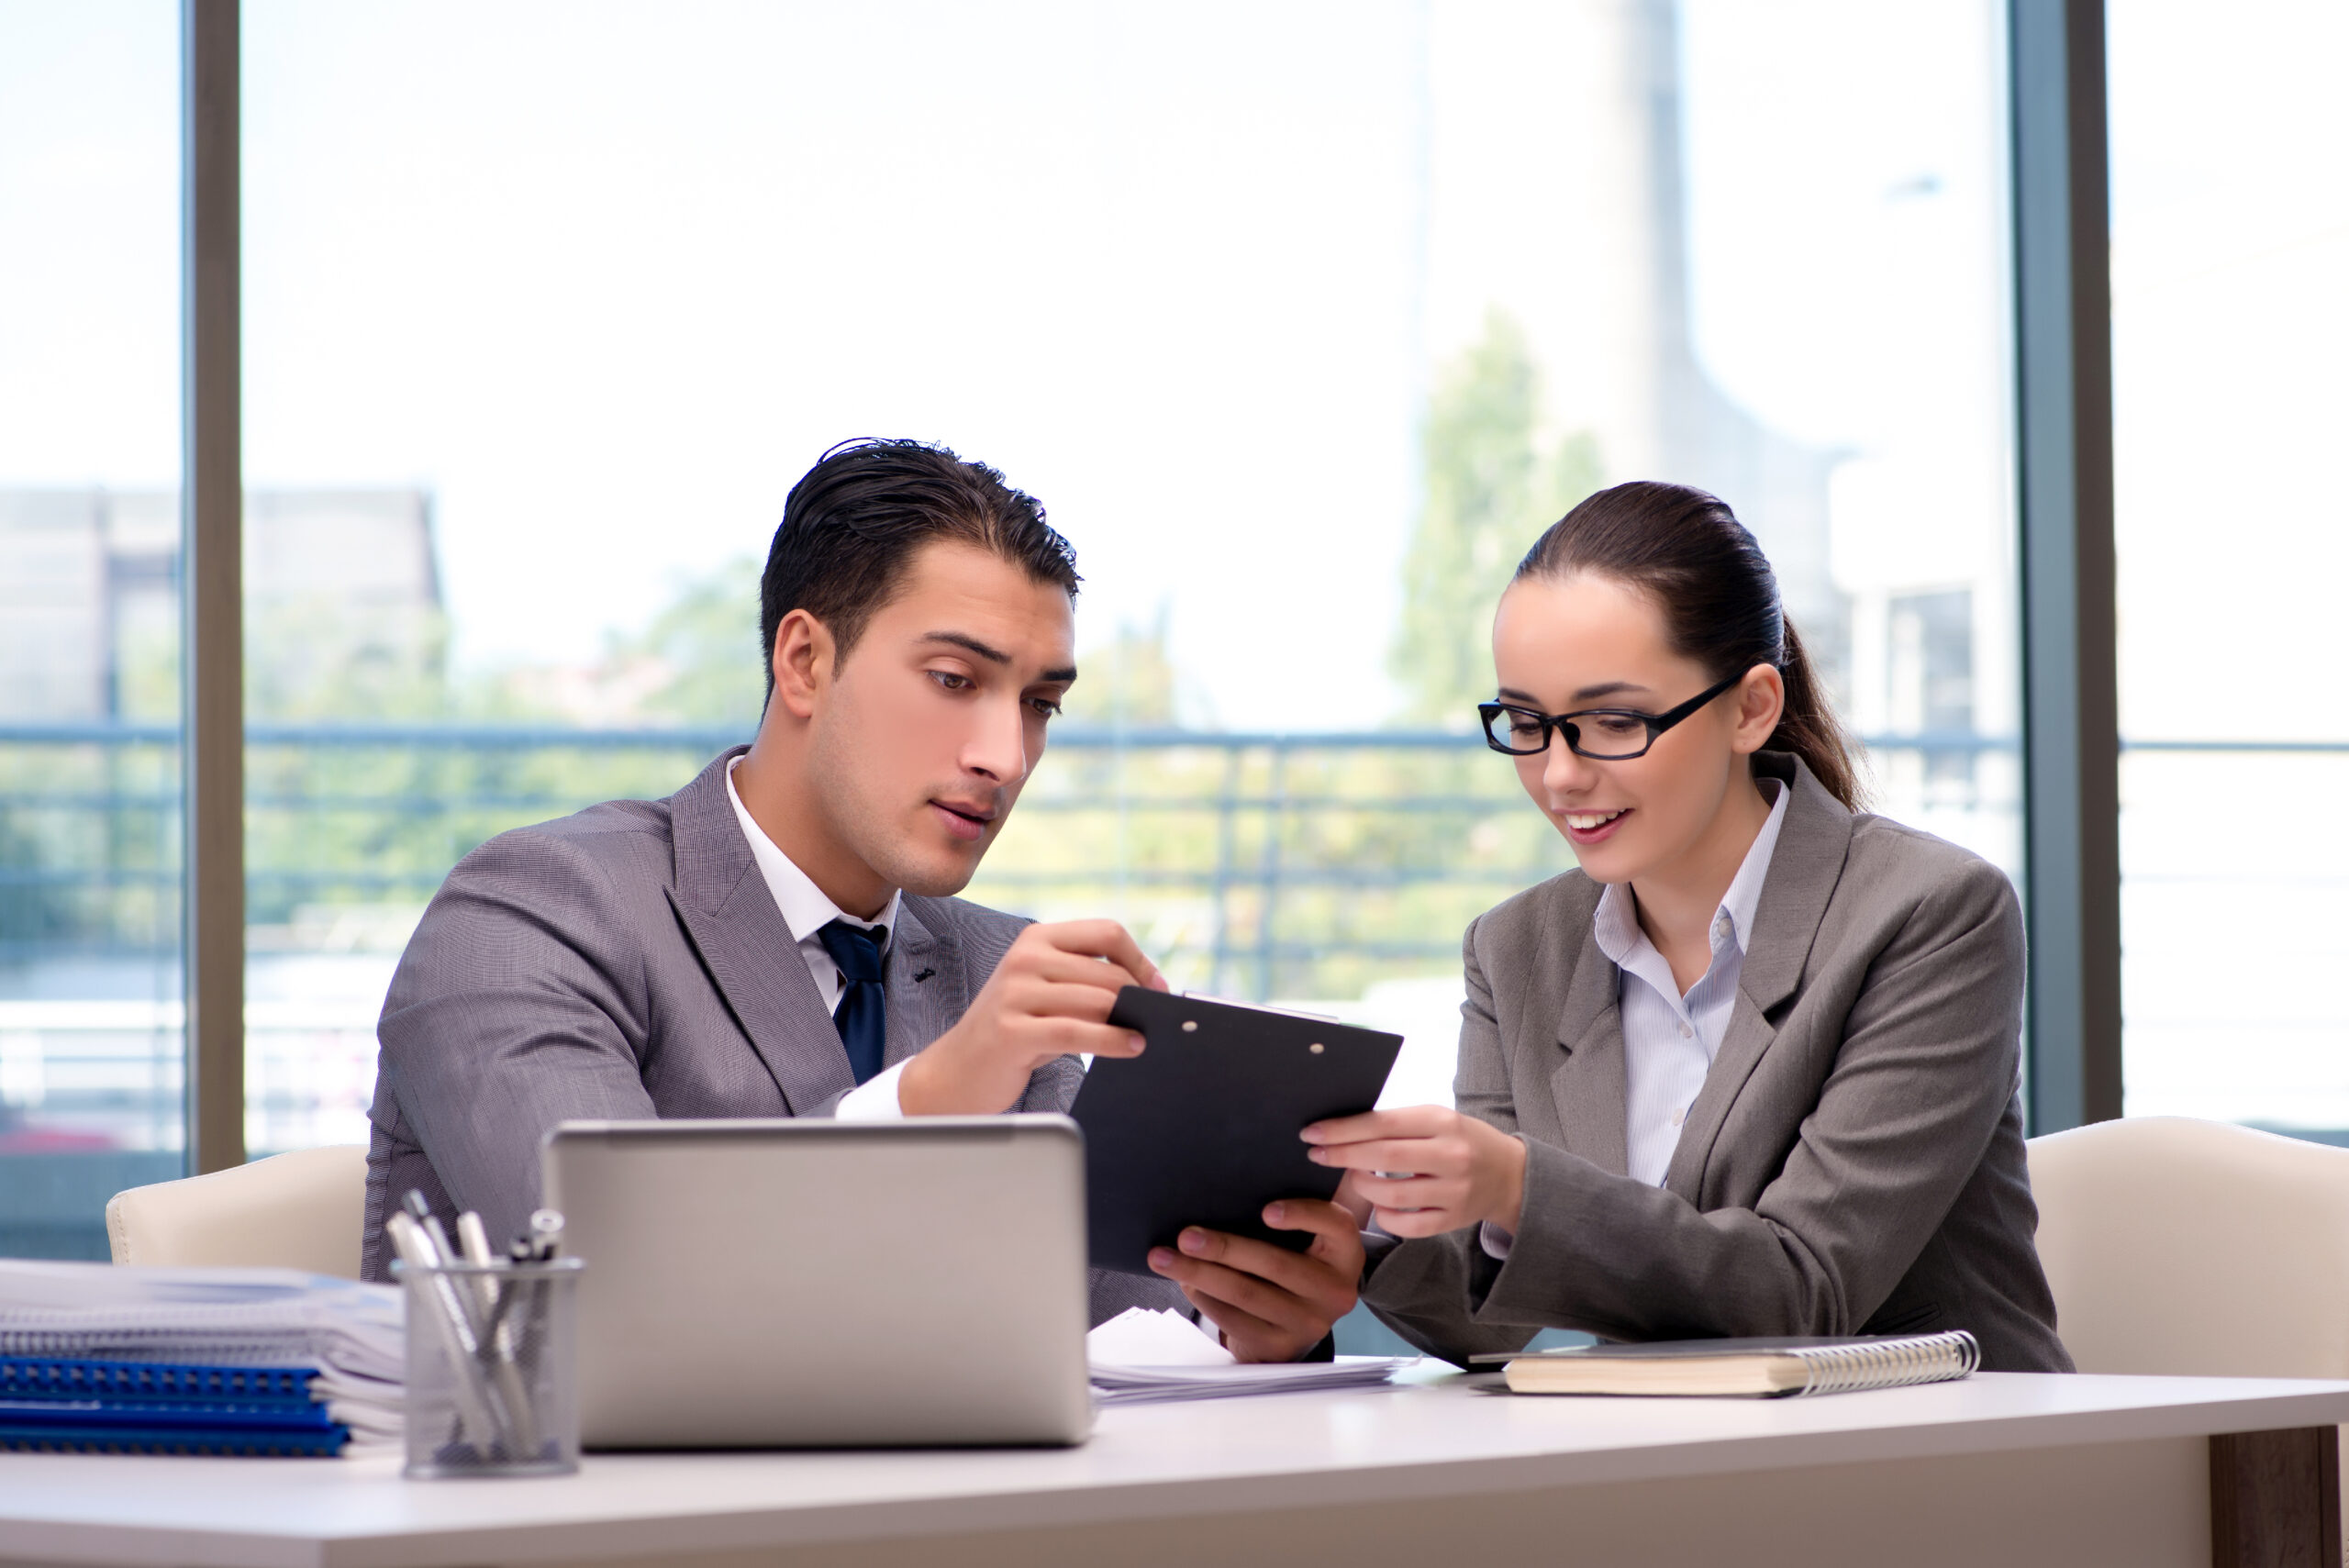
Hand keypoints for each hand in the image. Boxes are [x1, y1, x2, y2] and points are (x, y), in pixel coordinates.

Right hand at [897, 920, 1166, 1114]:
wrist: (958, 1069)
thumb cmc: (1015, 1030)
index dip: (1140, 959)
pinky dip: (1113, 1040)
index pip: (1106, 932)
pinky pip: (1078, 1032)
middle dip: (1139, 997)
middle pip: (1107, 971)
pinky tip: (1132, 1047)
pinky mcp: (1013, 1031)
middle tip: (1157, 1018)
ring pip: (1097, 1001)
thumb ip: (1087, 981)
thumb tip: (1150, 989)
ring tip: (1147, 1035)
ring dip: (1131, 1020)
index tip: (1158, 985)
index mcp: (1037, 939)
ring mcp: (1015, 993)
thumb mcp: (1047, 992)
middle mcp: (1025, 958)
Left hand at [1147, 1200, 1364, 1363]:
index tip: (1266, 1210)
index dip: (1303, 1215)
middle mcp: (1334, 1291)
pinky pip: (1234, 1319)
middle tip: (1186, 1236)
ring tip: (1165, 1258)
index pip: (1337, 1226)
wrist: (1297, 1326)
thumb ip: (1288, 1218)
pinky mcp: (1280, 1345)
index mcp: (1345, 1255)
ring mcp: (1308, 1323)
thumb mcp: (1307, 1243)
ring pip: (1246, 1294)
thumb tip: (1223, 1197)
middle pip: (1276, 1264)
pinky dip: (1205, 1298)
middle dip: (1224, 1248)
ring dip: (1200, 1273)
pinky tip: (1186, 1282)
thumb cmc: (1294, 1266)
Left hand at [1302, 1106, 1526, 1239]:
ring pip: (1393, 1195)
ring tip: (1353, 1178)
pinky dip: (1386, 1217)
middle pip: (1384, 1157)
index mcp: (1443, 1121)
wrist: (1509, 1174)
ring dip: (1362, 1187)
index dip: (1343, 1130)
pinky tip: (1379, 1206)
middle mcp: (1452, 1155)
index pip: (1383, 1124)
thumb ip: (1396, 1123)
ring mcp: (1455, 1191)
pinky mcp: (1454, 1220)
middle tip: (1316, 1155)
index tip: (1312, 1132)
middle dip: (1342, 1156)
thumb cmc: (1460, 1139)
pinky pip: (1409, 1226)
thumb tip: (1339, 1128)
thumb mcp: (1436, 1118)